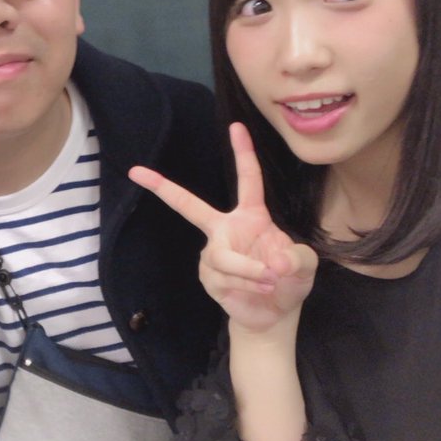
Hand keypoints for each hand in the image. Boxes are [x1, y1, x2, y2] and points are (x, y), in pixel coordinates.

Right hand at [129, 122, 316, 334]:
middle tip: (136, 171)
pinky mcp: (207, 276)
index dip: (243, 153)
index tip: (236, 126)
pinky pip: (225, 277)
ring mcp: (212, 253)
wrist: (273, 315)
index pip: (247, 180)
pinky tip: (257, 291)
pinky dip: (246, 285)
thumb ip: (297, 258)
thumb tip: (274, 263)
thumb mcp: (304, 266)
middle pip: (189, 206)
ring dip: (250, 271)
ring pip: (224, 257)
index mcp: (250, 216)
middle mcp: (225, 229)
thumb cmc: (289, 282)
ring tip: (270, 282)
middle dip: (162, 188)